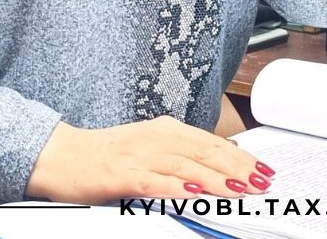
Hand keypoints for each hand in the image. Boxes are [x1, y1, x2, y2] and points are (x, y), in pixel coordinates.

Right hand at [26, 117, 275, 204]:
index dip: (241, 157)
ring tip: (239, 189)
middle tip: (261, 181)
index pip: (213, 143)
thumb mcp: (151, 149)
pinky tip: (193, 194)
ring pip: (186, 167)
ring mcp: (141, 156)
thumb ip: (182, 156)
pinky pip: (154, 182)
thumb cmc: (108, 155)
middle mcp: (158, 139)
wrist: (64, 155)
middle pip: (206, 153)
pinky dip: (175, 188)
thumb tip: (217, 168)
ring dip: (215, 179)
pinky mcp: (123, 174)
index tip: (263, 169)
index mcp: (168, 130)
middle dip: (238, 168)